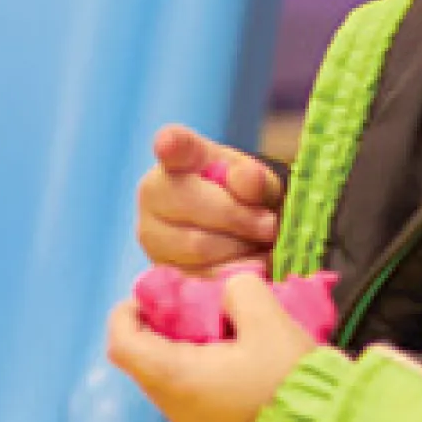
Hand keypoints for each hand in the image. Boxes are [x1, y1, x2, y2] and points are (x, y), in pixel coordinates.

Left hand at [107, 269, 318, 421]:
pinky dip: (202, 370)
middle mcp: (173, 406)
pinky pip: (192, 394)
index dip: (127, 313)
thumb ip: (242, 291)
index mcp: (174, 376)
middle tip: (198, 305)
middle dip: (163, 326)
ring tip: (225, 329)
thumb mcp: (270, 321)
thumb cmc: (288, 381)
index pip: (121, 342)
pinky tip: (239, 357)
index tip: (155, 295)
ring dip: (186, 349)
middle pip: (144, 359)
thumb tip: (229, 291)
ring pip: (170, 377)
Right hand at [136, 125, 281, 273]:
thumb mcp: (258, 182)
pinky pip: (201, 277)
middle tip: (270, 226)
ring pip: (199, 247)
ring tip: (257, 246)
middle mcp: (153, 191)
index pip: (172, 145)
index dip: (170, 144)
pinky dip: (232, 274)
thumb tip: (246, 179)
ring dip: (240, 250)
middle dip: (241, 219)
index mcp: (177, 156)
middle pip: (194, 205)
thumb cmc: (244, 197)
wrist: (234, 233)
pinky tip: (245, 265)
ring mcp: (151, 234)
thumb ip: (255, 180)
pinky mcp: (160, 270)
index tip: (168, 144)